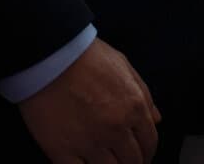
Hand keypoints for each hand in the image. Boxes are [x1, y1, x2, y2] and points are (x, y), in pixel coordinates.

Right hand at [18, 36, 161, 162]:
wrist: (47, 52)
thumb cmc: (83, 54)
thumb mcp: (121, 64)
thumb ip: (143, 93)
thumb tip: (156, 118)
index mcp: (133, 107)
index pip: (149, 142)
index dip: (147, 152)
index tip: (141, 155)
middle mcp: (116, 129)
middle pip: (132, 162)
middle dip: (131, 163)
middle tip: (123, 160)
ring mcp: (90, 143)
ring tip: (104, 162)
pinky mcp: (63, 152)